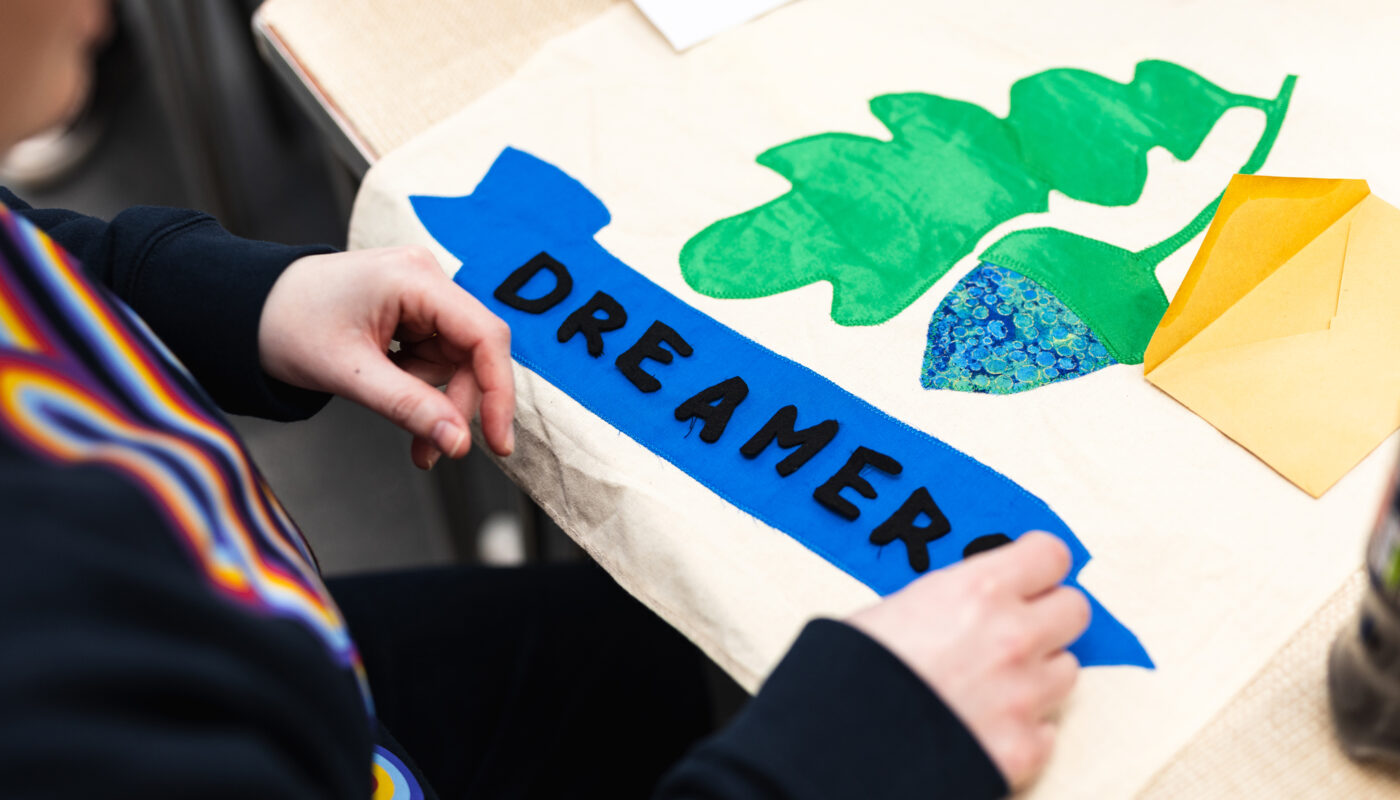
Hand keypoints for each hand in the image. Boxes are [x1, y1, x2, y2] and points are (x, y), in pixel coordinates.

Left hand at [258, 247, 514, 468]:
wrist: (245, 308)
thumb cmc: (284, 324)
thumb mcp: (347, 373)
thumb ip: (408, 406)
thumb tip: (460, 442)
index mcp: (415, 278)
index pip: (485, 336)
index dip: (498, 392)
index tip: (498, 442)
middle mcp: (427, 279)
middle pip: (474, 354)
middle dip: (454, 406)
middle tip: (430, 450)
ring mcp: (422, 295)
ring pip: (456, 364)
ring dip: (435, 402)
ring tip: (399, 422)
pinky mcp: (414, 312)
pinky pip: (436, 359)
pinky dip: (421, 390)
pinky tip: (393, 395)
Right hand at [847, 532, 1088, 788]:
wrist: (837, 743)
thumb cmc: (848, 671)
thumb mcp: (892, 609)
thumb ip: (947, 600)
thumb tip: (963, 604)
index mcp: (977, 590)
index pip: (1050, 555)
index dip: (1038, 565)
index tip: (1028, 573)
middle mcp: (1012, 637)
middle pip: (1074, 609)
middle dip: (1048, 615)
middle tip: (1015, 627)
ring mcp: (1024, 696)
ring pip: (1067, 670)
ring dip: (1038, 673)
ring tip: (994, 683)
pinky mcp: (1023, 749)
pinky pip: (1048, 730)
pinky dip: (1024, 728)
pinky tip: (988, 725)